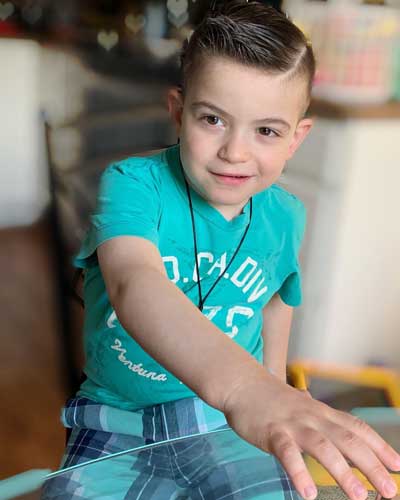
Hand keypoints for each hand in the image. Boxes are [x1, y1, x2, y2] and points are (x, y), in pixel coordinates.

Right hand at [222, 372, 399, 499]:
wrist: (243, 383)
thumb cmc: (272, 398)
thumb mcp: (302, 405)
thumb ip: (321, 417)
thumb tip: (339, 425)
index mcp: (322, 412)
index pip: (357, 427)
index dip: (380, 446)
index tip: (398, 466)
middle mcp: (313, 417)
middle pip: (348, 439)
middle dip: (372, 465)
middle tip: (390, 491)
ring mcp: (293, 424)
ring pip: (323, 447)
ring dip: (343, 472)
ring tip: (359, 496)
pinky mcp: (272, 432)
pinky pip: (287, 453)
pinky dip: (298, 472)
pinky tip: (307, 493)